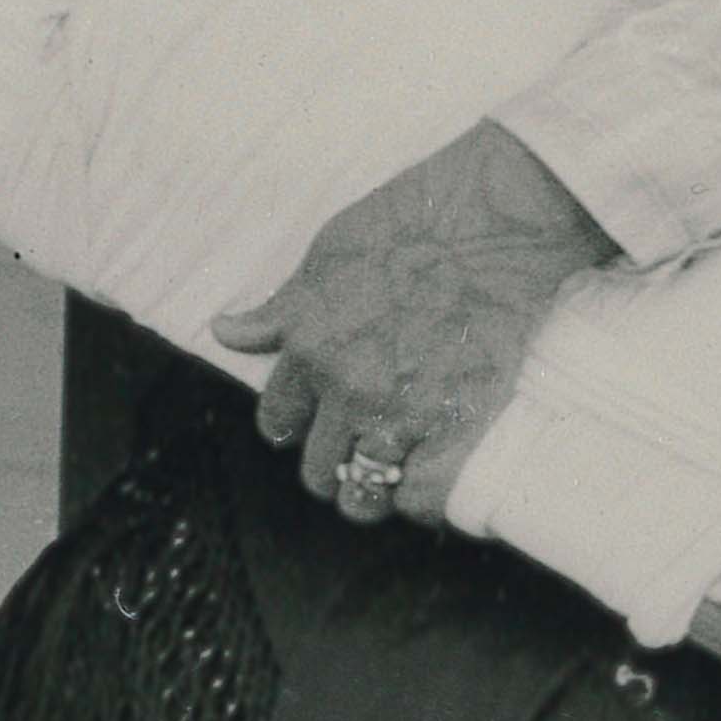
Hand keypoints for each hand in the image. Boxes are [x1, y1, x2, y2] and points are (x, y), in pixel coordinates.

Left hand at [211, 121, 616, 524]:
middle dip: (331, 463)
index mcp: (308, 345)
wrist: (494, 220)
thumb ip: (281, 307)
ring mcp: (402, 411)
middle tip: (354, 452)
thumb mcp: (328, 254)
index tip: (310, 426)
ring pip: (364, 493)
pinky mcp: (458, 424)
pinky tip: (425, 484)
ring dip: (371, 492)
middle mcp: (347, 388)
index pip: (279, 418)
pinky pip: (420, 497)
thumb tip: (225, 328)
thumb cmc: (415, 221)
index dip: (294, 426)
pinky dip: (419, 499)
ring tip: (386, 481)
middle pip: (318, 466)